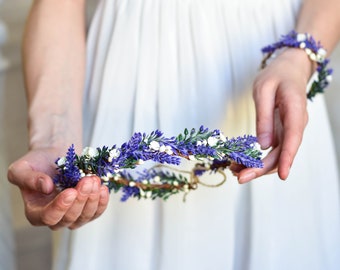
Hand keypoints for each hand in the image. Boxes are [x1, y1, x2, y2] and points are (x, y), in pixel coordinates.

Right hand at [7, 148, 109, 229]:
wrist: (54, 155)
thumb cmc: (36, 163)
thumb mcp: (21, 168)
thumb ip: (28, 179)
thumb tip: (46, 187)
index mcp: (35, 213)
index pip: (48, 217)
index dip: (61, 207)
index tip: (71, 191)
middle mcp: (55, 218)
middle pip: (70, 218)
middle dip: (81, 199)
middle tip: (87, 180)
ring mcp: (73, 215)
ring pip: (85, 217)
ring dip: (93, 200)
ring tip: (94, 180)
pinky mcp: (87, 209)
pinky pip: (97, 211)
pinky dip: (102, 202)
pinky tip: (103, 188)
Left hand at [234, 49, 309, 182]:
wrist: (289, 70)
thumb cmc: (276, 76)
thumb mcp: (264, 90)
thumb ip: (264, 116)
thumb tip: (263, 146)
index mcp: (295, 109)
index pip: (293, 137)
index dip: (287, 158)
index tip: (282, 175)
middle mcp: (295, 124)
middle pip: (282, 152)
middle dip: (261, 168)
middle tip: (239, 178)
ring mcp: (290, 130)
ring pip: (277, 155)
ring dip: (258, 167)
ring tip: (234, 171)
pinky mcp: (282, 133)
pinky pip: (272, 149)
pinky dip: (258, 158)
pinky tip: (241, 163)